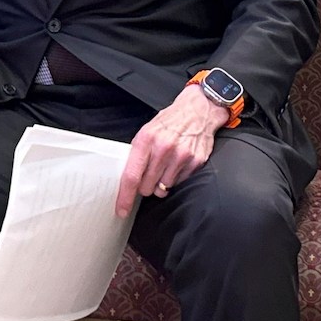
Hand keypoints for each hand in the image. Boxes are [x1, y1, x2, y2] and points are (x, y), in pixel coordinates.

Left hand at [115, 85, 231, 216]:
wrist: (198, 110)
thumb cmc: (170, 122)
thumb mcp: (147, 131)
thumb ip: (138, 154)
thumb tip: (128, 179)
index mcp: (146, 140)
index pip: (132, 175)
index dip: (125, 196)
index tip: (122, 210)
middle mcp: (163, 148)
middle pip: (147, 186)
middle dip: (145, 186)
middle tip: (150, 173)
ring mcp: (181, 156)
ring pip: (163, 188)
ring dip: (161, 183)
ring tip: (165, 166)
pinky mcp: (195, 162)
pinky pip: (179, 182)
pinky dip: (176, 177)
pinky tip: (178, 163)